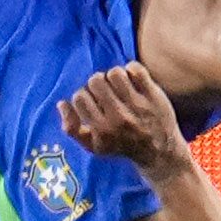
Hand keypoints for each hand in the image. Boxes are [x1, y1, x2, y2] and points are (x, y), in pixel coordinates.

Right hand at [58, 62, 188, 176]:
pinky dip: (132, 70)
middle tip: (106, 92)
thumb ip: (72, 128)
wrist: (159, 152)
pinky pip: (136, 69)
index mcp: (101, 129)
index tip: (93, 102)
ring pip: (115, 72)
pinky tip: (132, 80)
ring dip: (114, 75)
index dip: (84, 96)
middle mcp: (118, 117)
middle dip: (97, 83)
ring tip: (119, 85)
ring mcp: (137, 105)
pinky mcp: (153, 95)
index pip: (79, 97)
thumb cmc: (121, 146)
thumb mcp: (94, 147)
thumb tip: (61, 104)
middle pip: (95, 81)